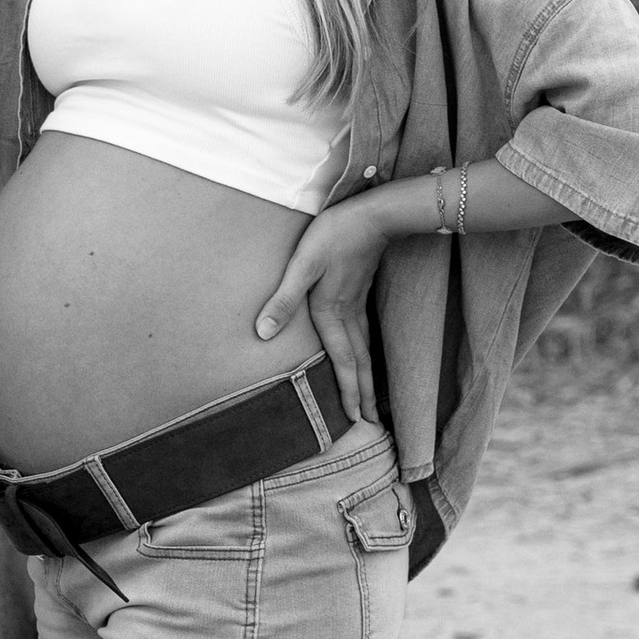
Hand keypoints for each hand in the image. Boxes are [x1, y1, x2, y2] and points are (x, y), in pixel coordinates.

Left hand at [254, 196, 390, 422]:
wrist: (373, 216)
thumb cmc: (334, 236)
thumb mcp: (302, 265)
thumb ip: (283, 300)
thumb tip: (263, 334)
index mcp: (331, 312)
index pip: (343, 361)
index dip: (348, 390)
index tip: (355, 418)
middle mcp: (348, 314)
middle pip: (359, 362)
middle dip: (365, 393)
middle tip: (372, 422)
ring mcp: (358, 304)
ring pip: (366, 349)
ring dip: (369, 376)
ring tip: (374, 399)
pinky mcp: (361, 293)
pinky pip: (366, 334)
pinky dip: (367, 353)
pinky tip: (365, 356)